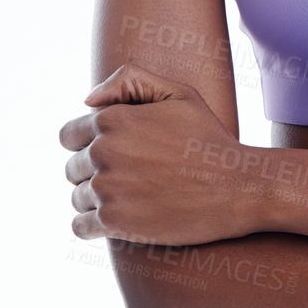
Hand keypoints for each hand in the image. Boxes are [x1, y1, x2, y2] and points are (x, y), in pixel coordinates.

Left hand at [58, 62, 261, 244]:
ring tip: (131, 198)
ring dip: (96, 200)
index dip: (88, 143)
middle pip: (73, 168)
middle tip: (131, 177)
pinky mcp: (115, 221)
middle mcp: (104, 151)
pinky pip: (80, 226)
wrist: (238, 186)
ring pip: (77, 197)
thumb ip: (130, 81)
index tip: (115, 153)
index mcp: (112, 119)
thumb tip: (86, 102)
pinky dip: (93, 225)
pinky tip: (119, 219)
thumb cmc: (209, 139)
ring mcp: (107, 187)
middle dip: (95, 172)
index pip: (69, 135)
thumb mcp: (180, 94)